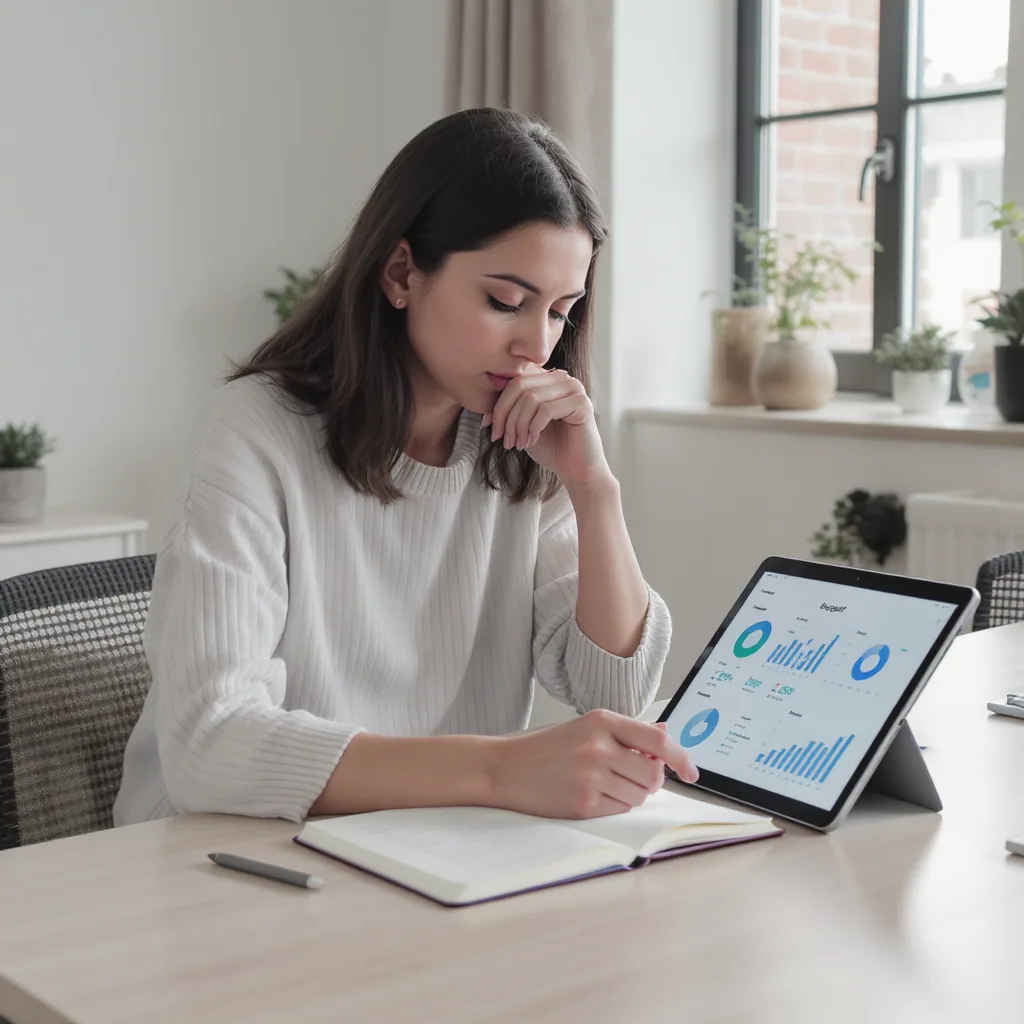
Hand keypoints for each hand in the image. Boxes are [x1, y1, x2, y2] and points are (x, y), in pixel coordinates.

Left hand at [482, 368, 610, 487]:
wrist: (576, 470)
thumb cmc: (550, 447)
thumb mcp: (522, 424)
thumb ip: (510, 408)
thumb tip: (485, 400)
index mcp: (547, 378)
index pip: (514, 380)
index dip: (498, 404)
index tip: (489, 427)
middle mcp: (562, 378)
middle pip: (520, 386)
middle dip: (505, 415)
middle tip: (503, 439)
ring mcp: (574, 388)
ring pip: (531, 399)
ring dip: (518, 425)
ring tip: (517, 444)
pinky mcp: (582, 403)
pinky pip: (546, 410)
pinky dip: (533, 428)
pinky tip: (531, 442)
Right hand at [488, 709, 699, 818]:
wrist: (504, 767)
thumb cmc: (545, 747)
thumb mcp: (586, 727)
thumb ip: (627, 731)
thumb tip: (666, 731)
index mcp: (602, 721)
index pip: (657, 740)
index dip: (682, 757)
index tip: (692, 771)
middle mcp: (599, 747)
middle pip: (654, 774)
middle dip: (650, 780)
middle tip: (631, 776)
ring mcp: (591, 776)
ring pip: (640, 795)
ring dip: (631, 794)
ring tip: (604, 783)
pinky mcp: (584, 803)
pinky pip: (620, 809)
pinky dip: (614, 805)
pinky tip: (592, 794)